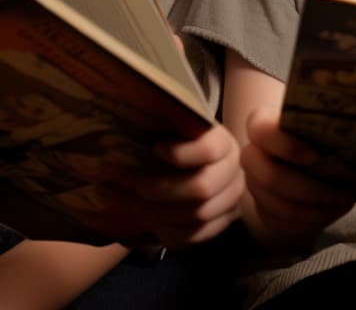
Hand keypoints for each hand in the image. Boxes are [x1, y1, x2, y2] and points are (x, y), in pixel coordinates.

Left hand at [96, 122, 243, 246]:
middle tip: (121, 180)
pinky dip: (159, 228)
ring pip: (191, 217)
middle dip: (156, 188)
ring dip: (149, 210)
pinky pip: (186, 237)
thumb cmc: (180, 145)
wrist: (200, 170)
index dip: (181, 153)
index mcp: (225, 145)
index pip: (210, 151)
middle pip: (201, 189)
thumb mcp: (178, 131)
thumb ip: (165, 128)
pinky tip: (137, 214)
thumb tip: (126, 125)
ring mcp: (228, 205)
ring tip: (115, 196)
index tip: (153, 148)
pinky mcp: (216, 228)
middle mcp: (233, 175)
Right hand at [239, 109, 354, 248]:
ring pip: (278, 204)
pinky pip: (281, 221)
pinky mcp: (261, 209)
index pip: (261, 130)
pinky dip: (310, 220)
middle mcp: (252, 154)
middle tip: (344, 192)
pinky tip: (331, 211)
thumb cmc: (317, 135)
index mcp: (262, 124)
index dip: (285, 145)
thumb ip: (335, 128)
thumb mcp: (323, 125)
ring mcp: (254, 184)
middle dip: (310, 189)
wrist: (302, 164)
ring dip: (314, 208)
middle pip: (270, 176)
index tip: (315, 156)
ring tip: (345, 201)